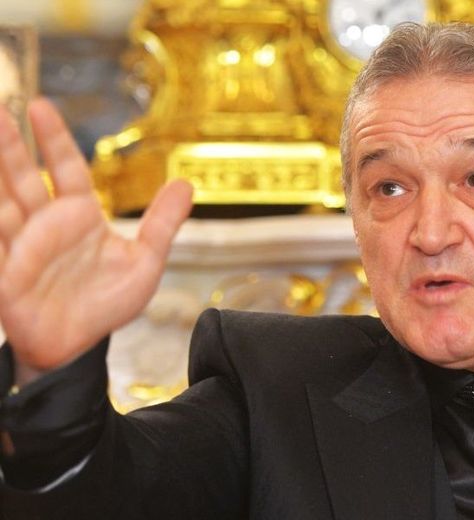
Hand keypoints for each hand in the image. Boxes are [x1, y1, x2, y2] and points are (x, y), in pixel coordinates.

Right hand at [0, 99, 192, 382]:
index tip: (41, 106)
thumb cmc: (107, 304)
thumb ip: (163, 223)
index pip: (66, 169)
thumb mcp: (145, 262)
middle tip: (0, 108)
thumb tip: (186, 184)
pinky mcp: (5, 271)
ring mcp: (22, 246)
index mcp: (79, 216)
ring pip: (1, 202)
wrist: (81, 346)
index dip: (54, 139)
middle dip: (11, 145)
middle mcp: (46, 225)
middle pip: (24, 177)